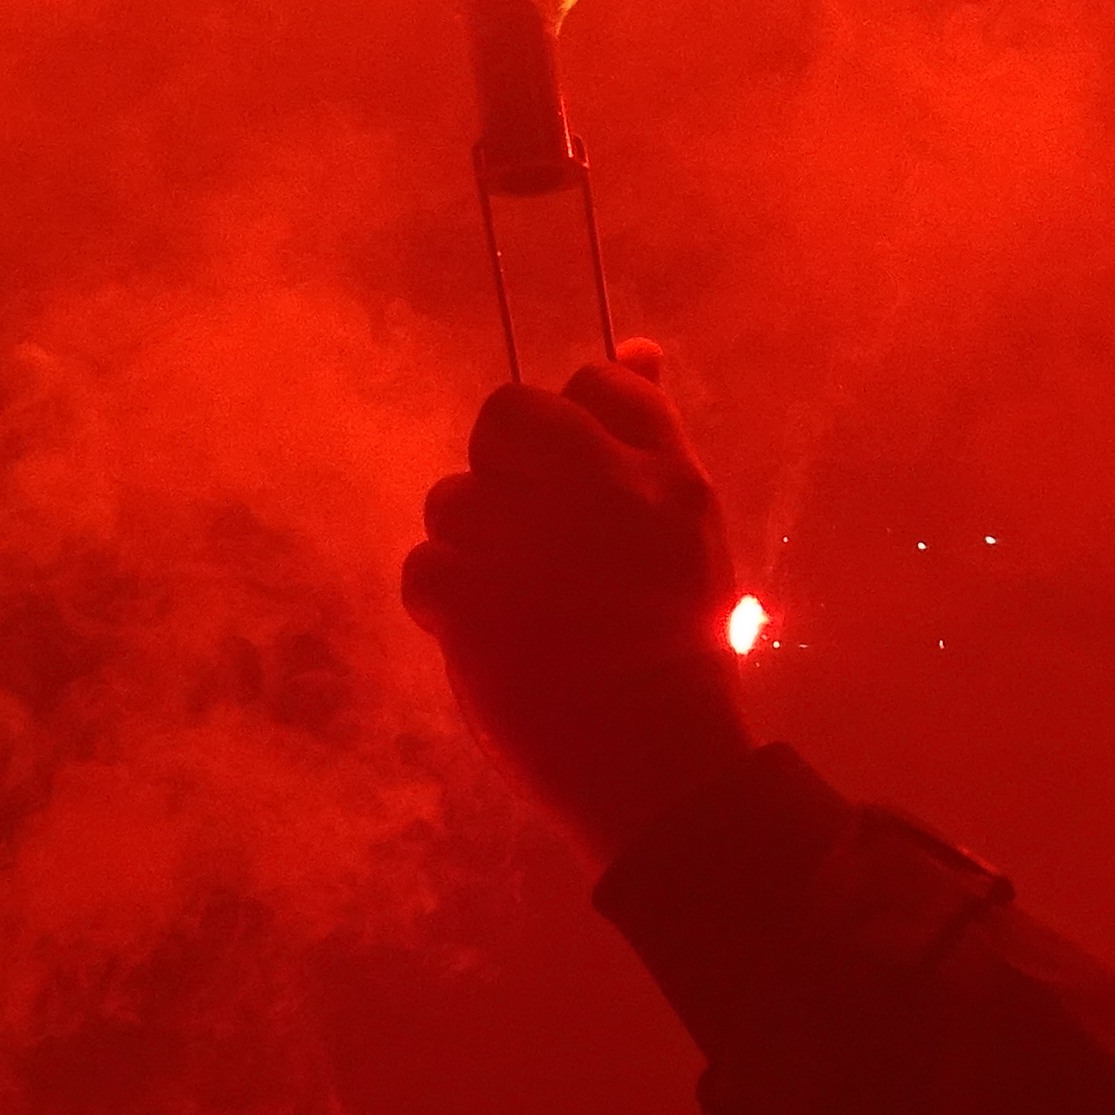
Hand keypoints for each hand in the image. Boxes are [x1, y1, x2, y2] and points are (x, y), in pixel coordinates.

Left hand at [400, 340, 756, 860]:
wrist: (659, 769)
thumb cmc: (680, 651)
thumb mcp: (690, 532)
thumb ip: (652, 436)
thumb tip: (635, 345)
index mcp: (666, 477)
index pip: (597, 384)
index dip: (573, 432)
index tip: (578, 487)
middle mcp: (600, 494)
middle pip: (508, 417)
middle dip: (506, 470)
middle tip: (533, 539)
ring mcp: (532, 548)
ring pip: (453, 498)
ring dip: (470, 546)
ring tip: (517, 605)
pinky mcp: (475, 606)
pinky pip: (423, 566)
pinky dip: (442, 604)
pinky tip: (486, 636)